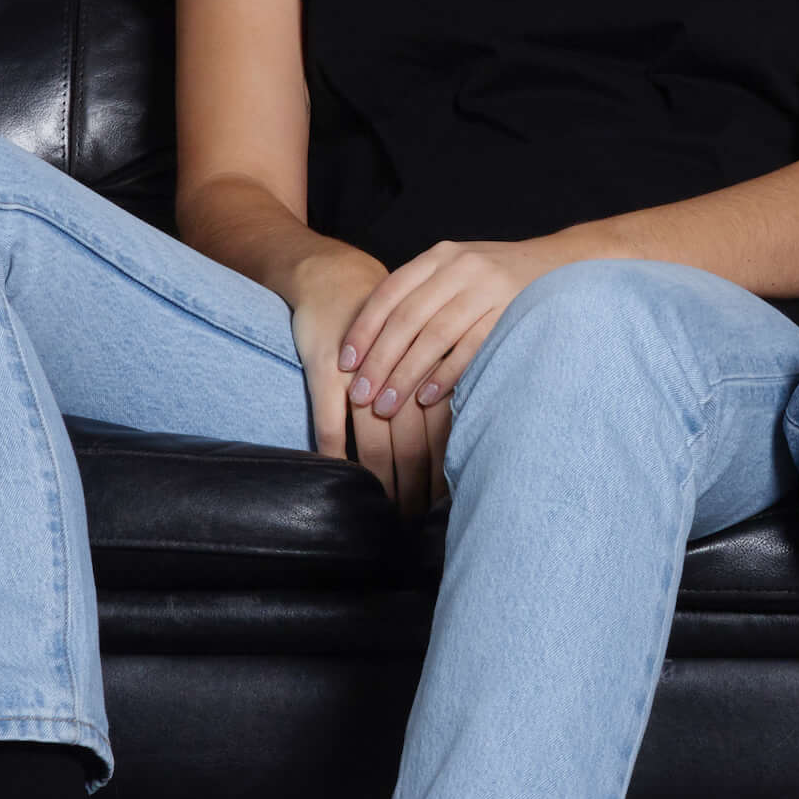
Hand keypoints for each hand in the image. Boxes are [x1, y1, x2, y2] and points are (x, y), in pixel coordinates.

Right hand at [282, 246, 444, 514]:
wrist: (336, 279)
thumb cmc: (388, 323)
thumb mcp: (423, 346)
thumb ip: (440, 385)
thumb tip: (471, 436)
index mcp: (429, 366)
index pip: (442, 432)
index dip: (442, 470)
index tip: (442, 502)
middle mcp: (400, 371)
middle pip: (412, 443)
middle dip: (414, 485)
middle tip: (415, 518)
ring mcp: (361, 373)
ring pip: (376, 440)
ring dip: (381, 479)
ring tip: (386, 508)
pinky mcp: (327, 370)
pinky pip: (331, 422)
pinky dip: (337, 454)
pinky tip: (342, 479)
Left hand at [340, 236, 565, 444]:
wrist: (560, 264)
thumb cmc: (495, 278)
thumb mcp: (455, 271)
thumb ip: (420, 294)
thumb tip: (370, 343)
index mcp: (440, 256)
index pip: (390, 293)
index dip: (363, 330)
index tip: (345, 365)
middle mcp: (461, 266)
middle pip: (408, 319)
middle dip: (380, 361)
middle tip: (361, 396)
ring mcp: (488, 288)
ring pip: (435, 336)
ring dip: (406, 374)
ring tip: (386, 405)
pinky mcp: (511, 311)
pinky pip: (471, 348)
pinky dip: (446, 374)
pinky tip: (426, 398)